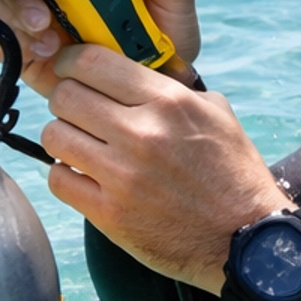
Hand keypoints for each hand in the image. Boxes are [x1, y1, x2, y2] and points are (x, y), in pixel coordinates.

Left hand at [41, 42, 287, 291]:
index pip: (92, 62)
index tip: (70, 69)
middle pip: (65, 96)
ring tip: (81, 145)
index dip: (71, 61)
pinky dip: (66, 175)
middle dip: (67, 100)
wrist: (246, 239)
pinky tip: (85, 176)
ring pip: (54, 136)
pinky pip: (58, 179)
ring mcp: (122, 176)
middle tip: (78, 112)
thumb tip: (138, 70)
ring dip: (63, 137)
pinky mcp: (109, 214)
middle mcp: (142, 134)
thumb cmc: (233, 175)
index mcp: (169, 102)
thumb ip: (174, 88)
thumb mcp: (216, 114)